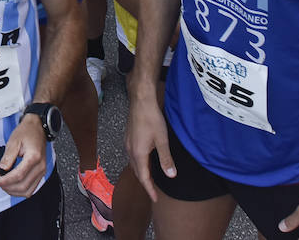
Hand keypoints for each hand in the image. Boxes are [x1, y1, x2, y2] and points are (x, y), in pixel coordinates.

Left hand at [0, 116, 45, 197]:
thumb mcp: (14, 141)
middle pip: (23, 186)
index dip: (4, 181)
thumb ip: (7, 157)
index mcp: (34, 157)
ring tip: (3, 183)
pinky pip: (30, 188)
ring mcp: (41, 171)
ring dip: (13, 191)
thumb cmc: (27, 132)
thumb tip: (0, 170)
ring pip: (27, 191)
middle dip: (7, 187)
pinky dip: (19, 190)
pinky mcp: (40, 173)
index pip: (18, 175)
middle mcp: (40, 166)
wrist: (37, 128)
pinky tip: (11, 184)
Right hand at [125, 81, 172, 203]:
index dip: (150, 189)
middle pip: (137, 172)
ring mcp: (127, 143)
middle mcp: (130, 151)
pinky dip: (138, 163)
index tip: (155, 199)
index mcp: (138, 154)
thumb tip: (171, 175)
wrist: (140, 100)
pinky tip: (143, 160)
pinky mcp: (128, 137)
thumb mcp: (162, 140)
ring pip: (133, 164)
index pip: (143, 177)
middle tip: (152, 191)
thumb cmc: (151, 118)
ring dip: (141, 173)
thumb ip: (166, 159)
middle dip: (144, 183)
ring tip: (149, 178)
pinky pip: (132, 156)